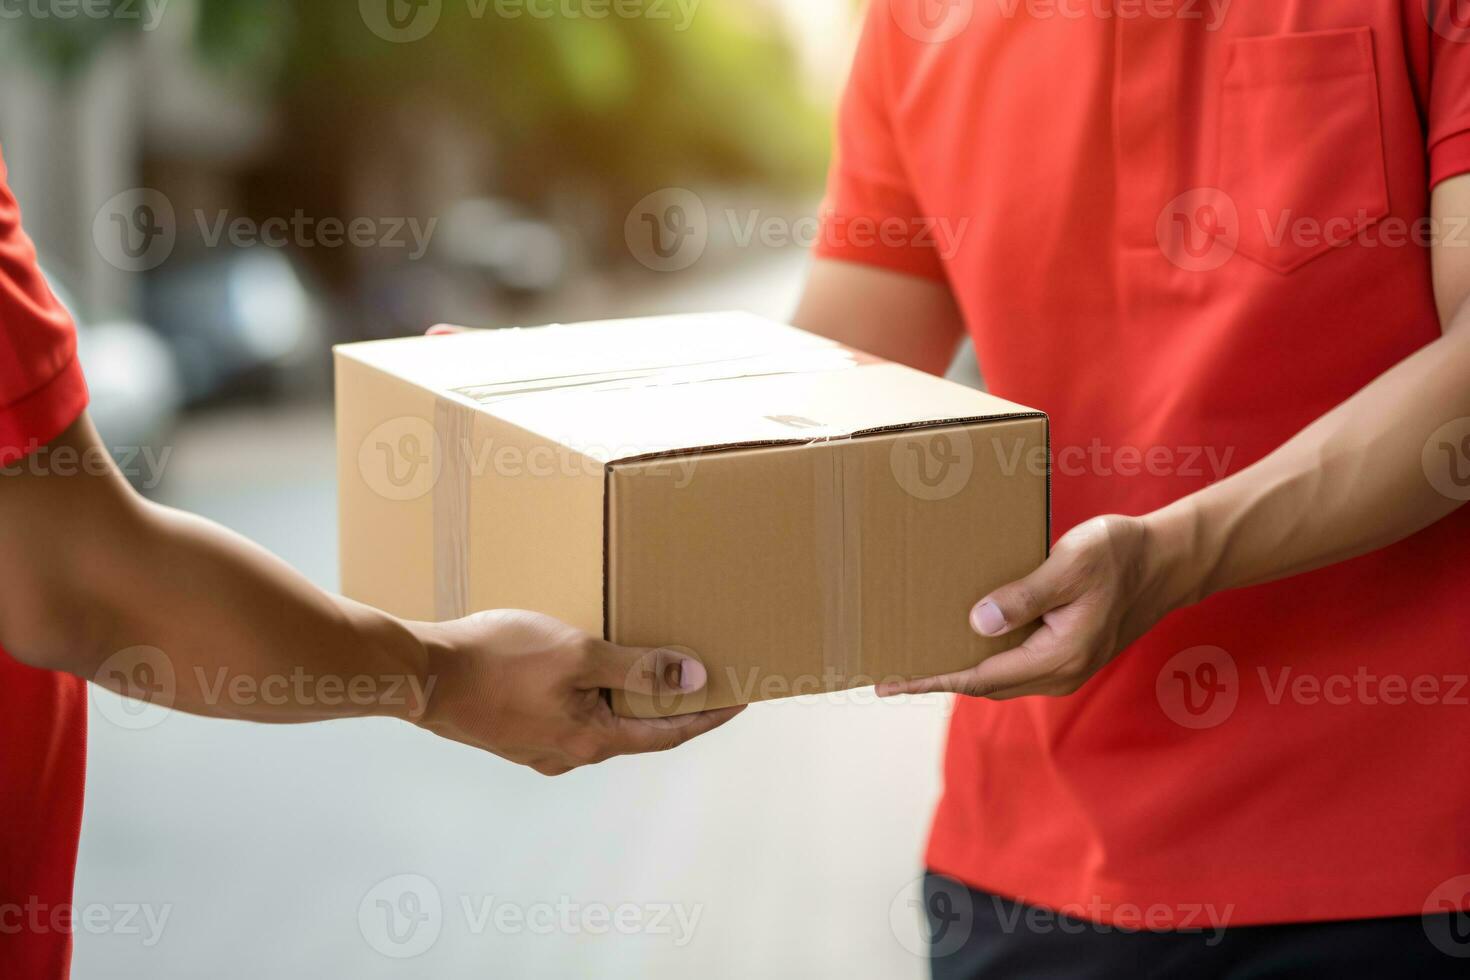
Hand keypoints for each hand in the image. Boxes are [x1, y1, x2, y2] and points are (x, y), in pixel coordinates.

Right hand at [412, 609, 742, 774]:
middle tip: (703, 673)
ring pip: (601, 721)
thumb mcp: (578, 655)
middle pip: (638, 730)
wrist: (422, 676)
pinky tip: (589, 668)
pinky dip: (593, 694)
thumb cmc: (498, 660)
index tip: (743, 697)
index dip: (709, 715)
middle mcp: (570, 755)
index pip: (670, 733)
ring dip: (629, 696)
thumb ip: (638, 669)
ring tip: (649, 662)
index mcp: (592, 741)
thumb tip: (693, 680)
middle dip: (671, 703)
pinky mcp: (517, 733)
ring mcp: (541, 748)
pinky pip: (571, 714)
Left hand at [877, 515, 1187, 699]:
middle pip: (983, 683)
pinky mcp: (1066, 652)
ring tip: (915, 658)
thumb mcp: (1070, 566)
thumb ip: (1024, 596)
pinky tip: (960, 638)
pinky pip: (1013, 662)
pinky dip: (982, 656)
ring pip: (997, 675)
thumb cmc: (1121, 555)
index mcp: (1058, 656)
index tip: (892, 682)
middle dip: (936, 678)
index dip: (932, 679)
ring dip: (957, 669)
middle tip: (888, 671)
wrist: (1168, 560)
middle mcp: (1059, 672)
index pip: (979, 676)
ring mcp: (1064, 666)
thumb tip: (978, 622)